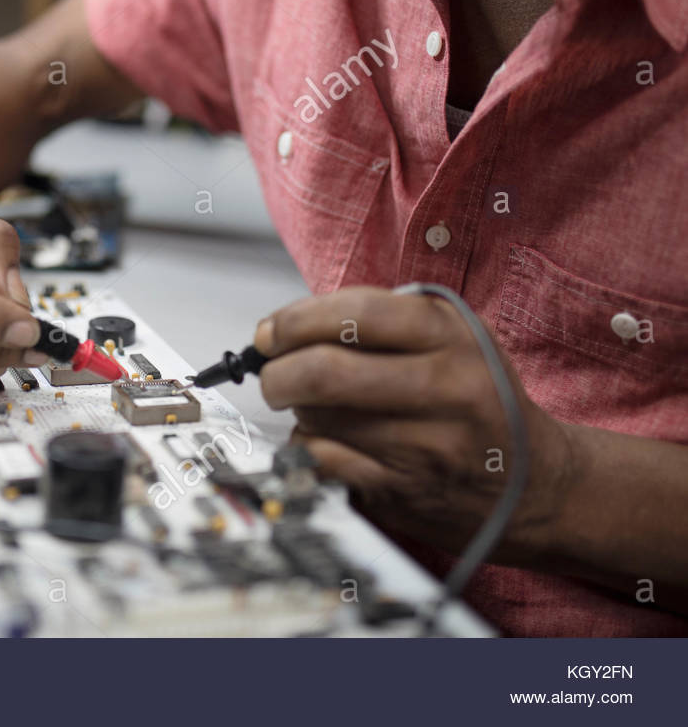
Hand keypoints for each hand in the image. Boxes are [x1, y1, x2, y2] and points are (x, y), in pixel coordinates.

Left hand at [255, 286, 577, 561]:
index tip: (270, 332)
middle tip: (273, 374)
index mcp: (451, 337)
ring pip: (315, 417)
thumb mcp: (451, 339)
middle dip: (277, 371)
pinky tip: (329, 442)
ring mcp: (423, 445)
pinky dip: (309, 448)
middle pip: (322, 370)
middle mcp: (443, 388)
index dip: (294, 321)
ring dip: (297, 410)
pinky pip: (322, 460)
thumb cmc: (477, 401)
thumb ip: (375, 320)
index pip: (353, 314)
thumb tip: (284, 328)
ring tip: (316, 407)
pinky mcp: (401, 491)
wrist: (535, 485)